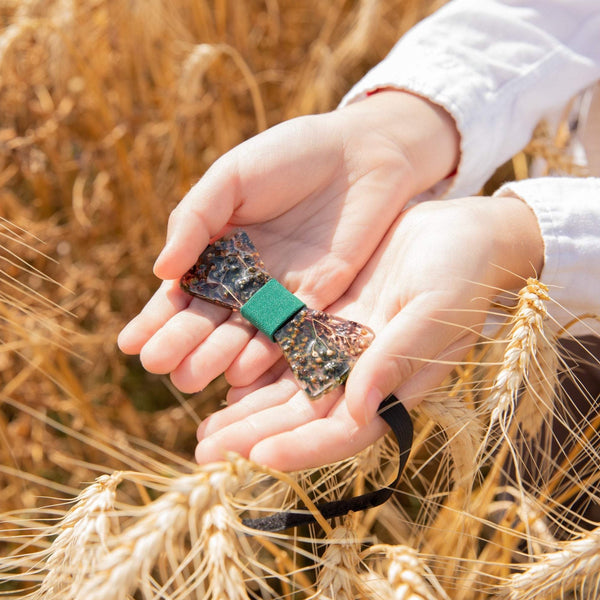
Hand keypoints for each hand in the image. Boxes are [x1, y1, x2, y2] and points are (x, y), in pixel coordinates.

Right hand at [118, 91, 458, 392]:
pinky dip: (266, 353)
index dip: (156, 318)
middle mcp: (246, 277)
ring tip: (190, 378)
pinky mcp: (318, 300)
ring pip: (244, 333)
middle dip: (182, 343)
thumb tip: (160, 271)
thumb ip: (195, 219)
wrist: (361, 154)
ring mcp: (281, 291)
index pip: (181, 290)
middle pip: (209, 318)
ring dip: (217, 356)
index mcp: (218, 247)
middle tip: (158, 366)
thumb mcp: (232, 177)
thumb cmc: (290, 155)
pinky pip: (288, 332)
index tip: (130, 343)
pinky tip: (241, 372)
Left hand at [193, 195, 543, 470]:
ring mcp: (342, 348)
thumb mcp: (434, 311)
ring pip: (287, 388)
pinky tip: (224, 375)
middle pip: (302, 418)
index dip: (301, 447)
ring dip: (247, 410)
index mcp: (392, 385)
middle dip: (255, 437)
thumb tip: (358, 406)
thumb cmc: (462, 274)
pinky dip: (256, 365)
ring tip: (204, 427)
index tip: (256, 457)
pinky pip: (286, 347)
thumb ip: (397, 357)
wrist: (462, 234)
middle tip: (205, 451)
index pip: (342, 431)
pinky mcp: (329, 318)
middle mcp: (362, 375)